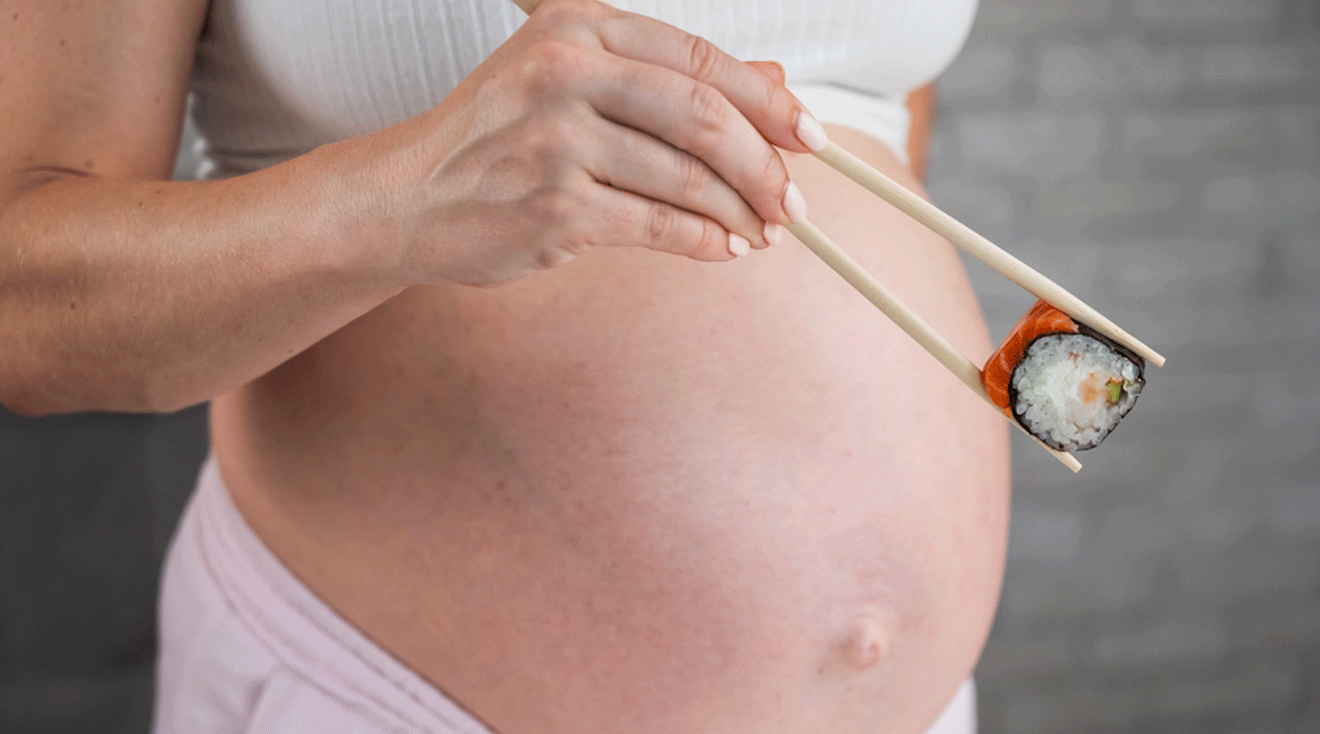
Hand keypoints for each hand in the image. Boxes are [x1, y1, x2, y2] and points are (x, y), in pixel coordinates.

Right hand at [356, 0, 826, 285]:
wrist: (407, 196)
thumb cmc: (498, 138)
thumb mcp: (575, 84)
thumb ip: (671, 79)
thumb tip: (774, 81)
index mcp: (577, 27)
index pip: (701, 60)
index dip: (768, 103)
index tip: (809, 137)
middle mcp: (565, 73)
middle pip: (706, 119)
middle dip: (765, 167)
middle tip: (794, 200)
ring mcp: (556, 143)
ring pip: (686, 179)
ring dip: (740, 213)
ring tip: (764, 231)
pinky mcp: (554, 209)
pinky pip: (657, 227)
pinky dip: (703, 243)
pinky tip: (722, 249)